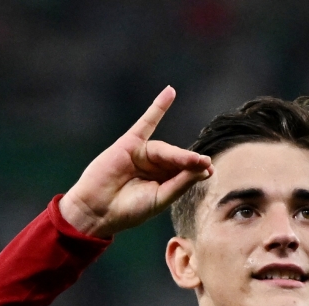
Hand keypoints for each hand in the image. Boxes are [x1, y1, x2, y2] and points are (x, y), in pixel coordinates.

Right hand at [60, 86, 212, 237]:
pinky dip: (158, 107)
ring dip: (179, 155)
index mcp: (165, 181)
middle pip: (178, 160)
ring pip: (166, 150)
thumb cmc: (130, 209)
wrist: (98, 210)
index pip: (186, 172)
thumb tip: (205, 168)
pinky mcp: (130, 143)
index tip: (210, 171)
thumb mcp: (161, 198)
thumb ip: (181, 182)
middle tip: (204, 164)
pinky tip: (169, 93)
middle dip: (189, 162)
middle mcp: (156, 166)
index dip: (198, 170)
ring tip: (194, 159)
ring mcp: (143, 153)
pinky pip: (146, 122)